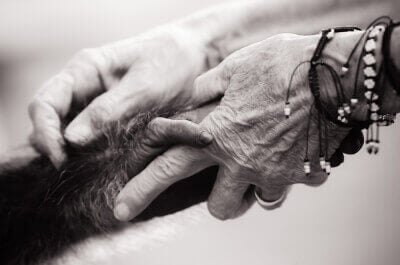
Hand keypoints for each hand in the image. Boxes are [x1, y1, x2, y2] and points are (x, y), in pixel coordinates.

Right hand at [28, 23, 221, 167]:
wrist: (195, 56)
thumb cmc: (172, 62)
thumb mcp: (144, 86)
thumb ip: (108, 110)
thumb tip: (71, 140)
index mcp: (85, 70)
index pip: (44, 103)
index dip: (45, 133)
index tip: (61, 159)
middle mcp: (83, 87)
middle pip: (50, 120)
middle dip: (53, 146)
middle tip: (71, 170)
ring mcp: (95, 102)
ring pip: (66, 131)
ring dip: (70, 152)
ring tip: (87, 171)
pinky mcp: (110, 116)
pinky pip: (89, 136)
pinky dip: (89, 152)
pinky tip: (101, 165)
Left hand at [114, 32, 365, 220]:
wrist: (335, 74)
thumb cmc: (281, 65)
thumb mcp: (234, 69)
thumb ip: (205, 91)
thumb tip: (187, 102)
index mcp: (218, 135)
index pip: (168, 167)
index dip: (140, 189)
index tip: (121, 209)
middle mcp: (242, 162)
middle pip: (218, 207)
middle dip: (222, 200)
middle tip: (229, 182)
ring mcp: (274, 173)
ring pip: (257, 201)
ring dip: (258, 186)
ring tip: (267, 157)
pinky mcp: (303, 176)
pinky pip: (292, 186)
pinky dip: (290, 174)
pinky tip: (294, 149)